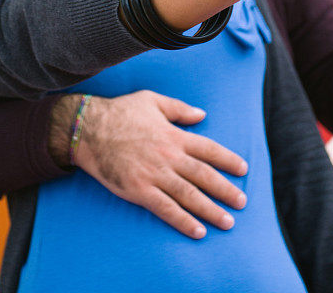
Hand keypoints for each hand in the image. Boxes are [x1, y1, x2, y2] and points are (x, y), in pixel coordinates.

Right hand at [74, 90, 247, 238]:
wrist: (89, 129)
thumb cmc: (121, 112)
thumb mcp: (152, 100)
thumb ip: (179, 108)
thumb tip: (202, 114)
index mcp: (174, 135)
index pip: (209, 149)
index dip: (228, 160)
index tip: (243, 169)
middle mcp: (169, 156)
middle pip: (204, 176)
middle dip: (226, 190)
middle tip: (242, 202)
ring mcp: (155, 174)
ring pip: (190, 195)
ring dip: (211, 209)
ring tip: (228, 221)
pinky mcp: (140, 190)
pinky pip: (166, 209)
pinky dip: (184, 221)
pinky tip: (198, 231)